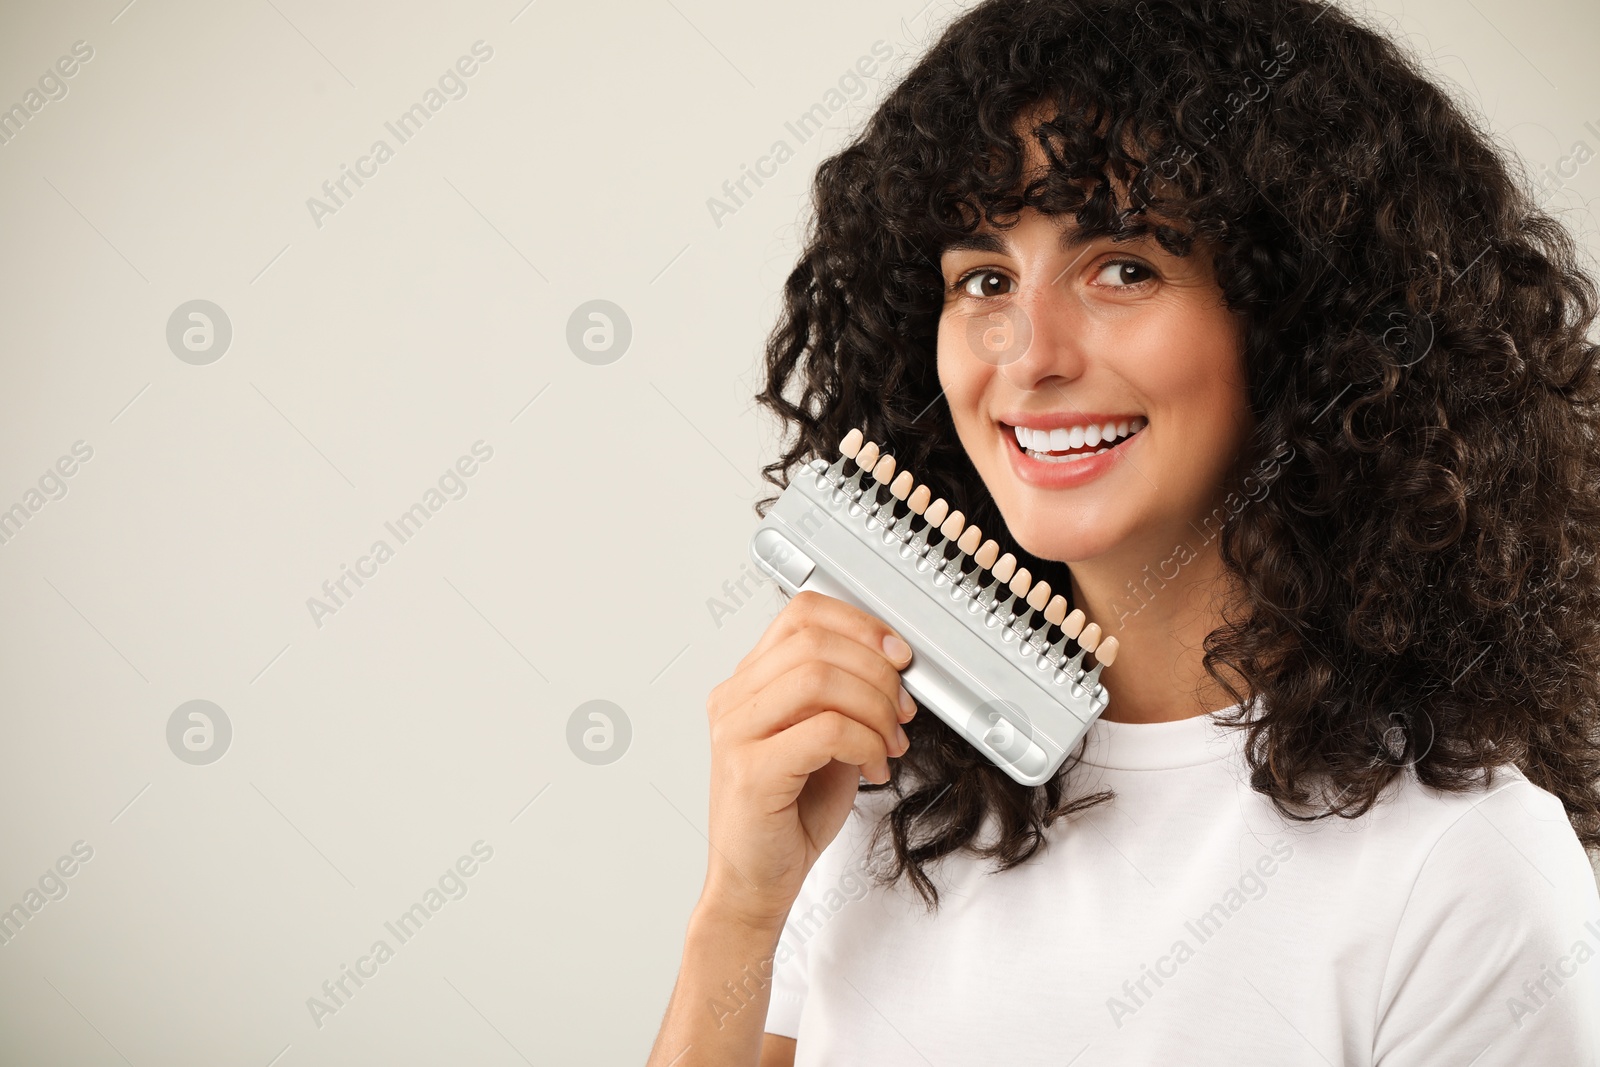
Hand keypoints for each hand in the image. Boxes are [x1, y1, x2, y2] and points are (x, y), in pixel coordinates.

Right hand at [699, 590, 916, 929]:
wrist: (755, 882)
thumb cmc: (788, 814)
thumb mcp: (824, 741)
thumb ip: (845, 699)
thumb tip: (894, 669)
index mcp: (749, 682)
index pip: (802, 613)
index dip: (860, 624)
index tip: (897, 654)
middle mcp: (735, 700)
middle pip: (815, 641)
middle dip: (877, 672)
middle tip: (903, 709)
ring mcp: (736, 733)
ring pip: (820, 678)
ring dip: (875, 707)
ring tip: (890, 741)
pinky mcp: (751, 771)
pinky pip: (826, 730)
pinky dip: (866, 742)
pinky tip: (873, 766)